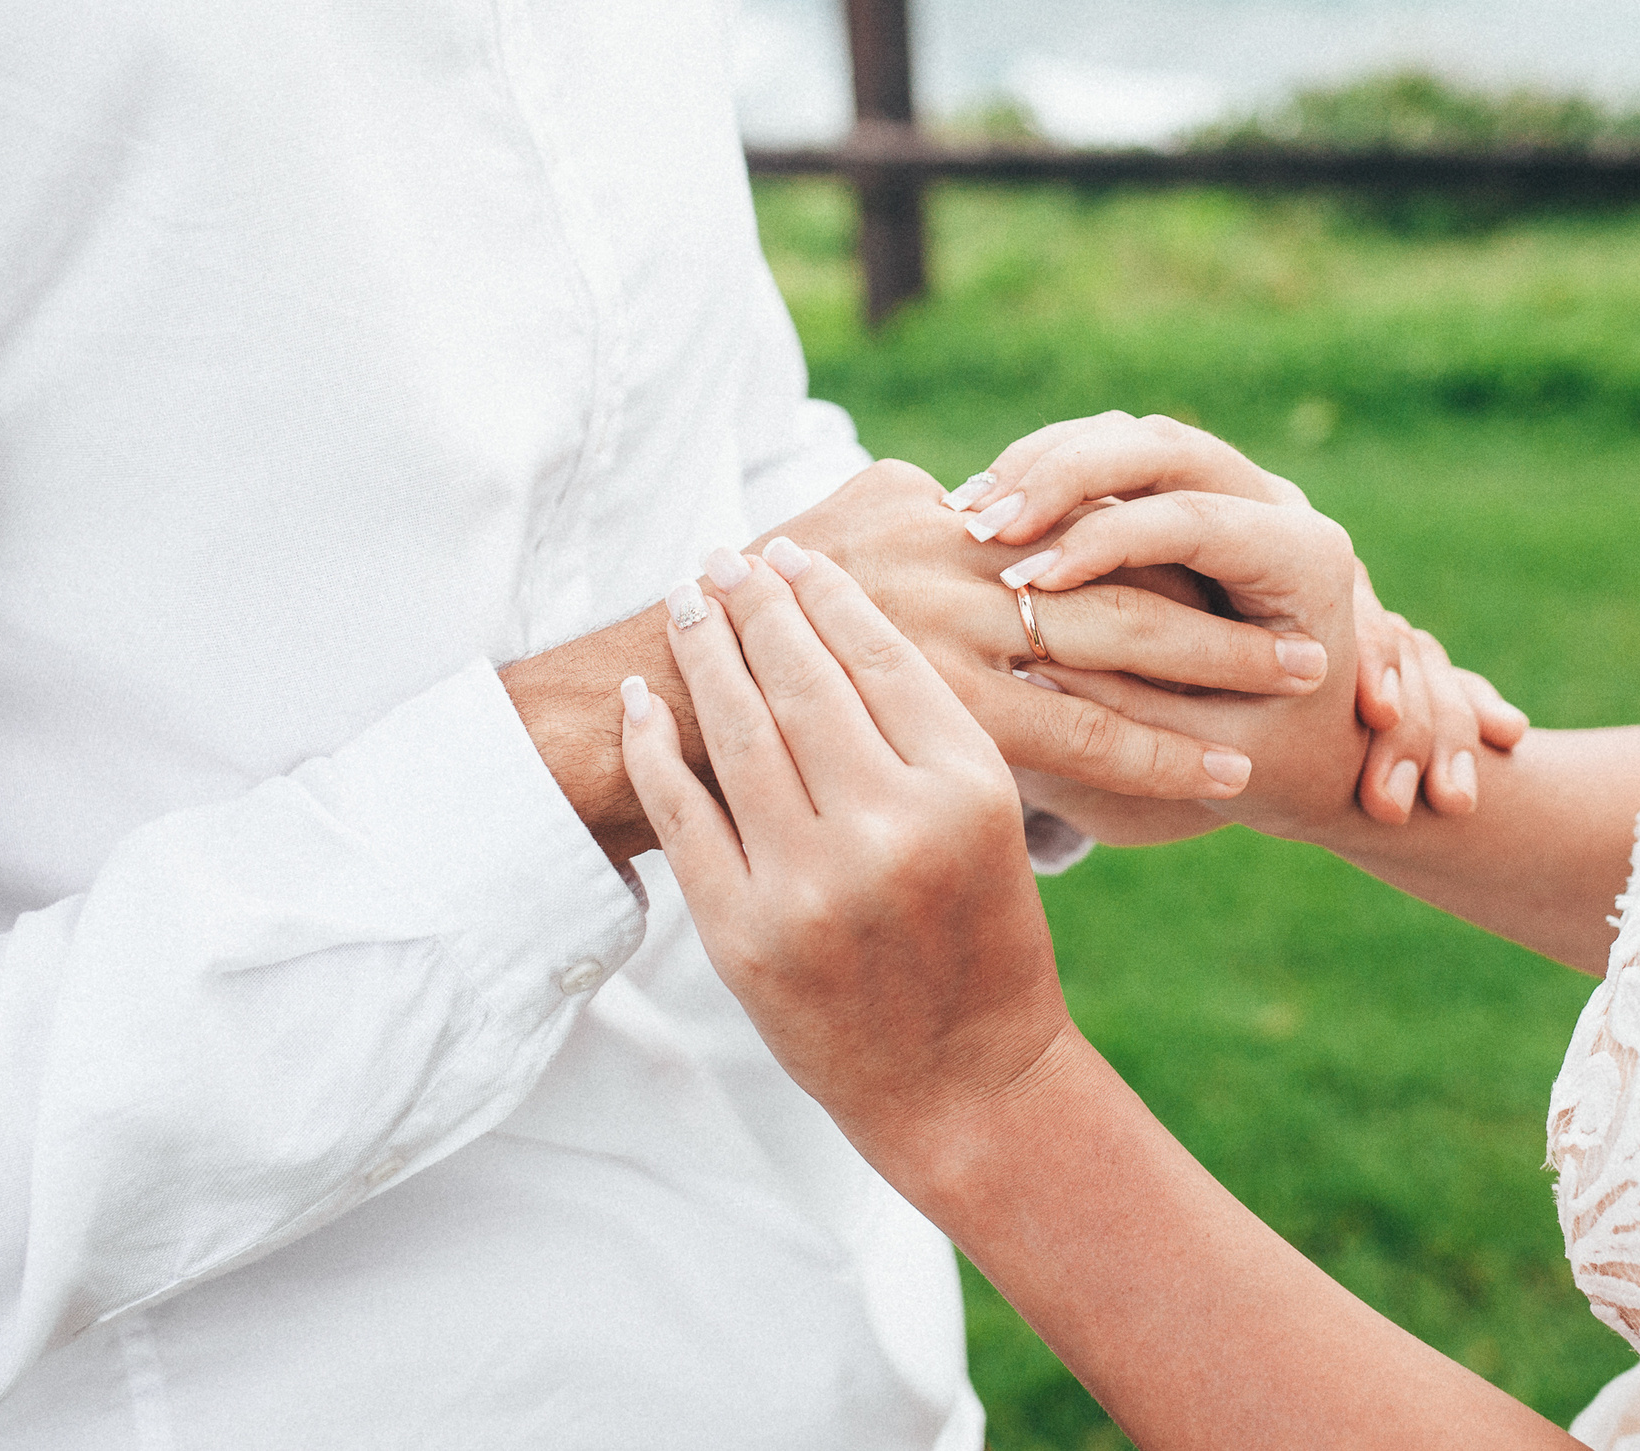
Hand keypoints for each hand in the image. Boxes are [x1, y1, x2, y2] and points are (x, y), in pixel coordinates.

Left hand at [618, 538, 1071, 1179]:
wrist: (963, 1086)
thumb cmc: (984, 939)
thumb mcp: (995, 821)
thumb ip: (929, 728)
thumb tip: (841, 613)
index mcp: (968, 792)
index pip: (881, 658)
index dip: (825, 594)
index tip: (791, 552)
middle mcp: (891, 831)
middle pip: (802, 682)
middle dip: (755, 604)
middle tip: (723, 556)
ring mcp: (810, 887)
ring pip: (739, 733)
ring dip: (704, 651)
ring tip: (687, 600)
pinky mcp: (744, 936)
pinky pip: (683, 815)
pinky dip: (654, 745)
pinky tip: (644, 695)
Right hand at [760, 461, 1336, 803]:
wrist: (653, 700)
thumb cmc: (742, 617)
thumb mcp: (837, 530)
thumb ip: (916, 512)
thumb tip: (973, 499)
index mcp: (937, 523)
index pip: (1082, 530)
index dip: (1170, 554)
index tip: (1249, 569)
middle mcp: (950, 572)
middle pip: (1117, 589)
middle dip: (1218, 621)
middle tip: (1312, 643)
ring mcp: (944, 648)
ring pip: (1106, 664)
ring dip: (1204, 689)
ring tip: (1287, 717)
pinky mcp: (937, 729)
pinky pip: (1067, 743)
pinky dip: (1147, 761)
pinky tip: (1212, 785)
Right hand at [955, 414, 1525, 826]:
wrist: (1325, 749)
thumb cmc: (1278, 765)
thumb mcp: (1217, 750)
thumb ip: (1145, 709)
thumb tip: (1037, 668)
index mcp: (1309, 559)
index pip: (1196, 519)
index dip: (1107, 542)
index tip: (1030, 582)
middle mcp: (1277, 502)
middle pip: (1161, 444)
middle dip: (1066, 475)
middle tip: (987, 524)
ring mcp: (1232, 488)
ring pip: (1128, 435)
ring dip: (1046, 466)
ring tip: (970, 515)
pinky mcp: (1187, 494)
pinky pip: (1109, 456)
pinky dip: (1045, 473)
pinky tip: (978, 511)